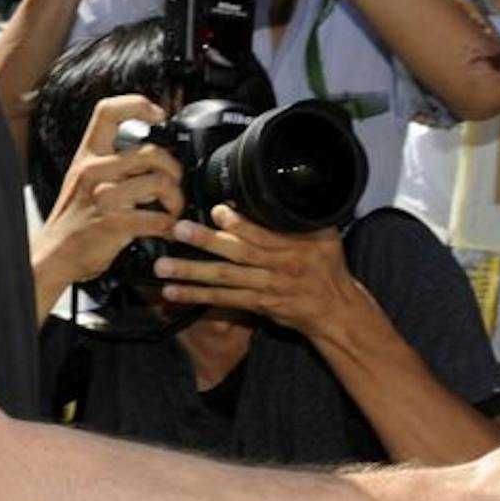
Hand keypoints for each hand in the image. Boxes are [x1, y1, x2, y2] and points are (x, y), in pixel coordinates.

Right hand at [34, 95, 185, 290]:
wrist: (55, 254)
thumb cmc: (74, 219)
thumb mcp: (84, 178)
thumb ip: (111, 162)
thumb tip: (150, 152)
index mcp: (88, 155)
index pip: (108, 111)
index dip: (137, 104)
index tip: (158, 114)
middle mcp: (95, 171)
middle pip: (151, 151)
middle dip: (173, 169)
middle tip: (173, 184)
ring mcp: (105, 196)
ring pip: (160, 183)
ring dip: (176, 200)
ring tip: (171, 210)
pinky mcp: (115, 223)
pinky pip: (158, 219)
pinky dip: (170, 227)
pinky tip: (166, 230)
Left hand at [153, 204, 369, 338]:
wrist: (335, 311)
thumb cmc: (329, 269)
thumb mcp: (326, 235)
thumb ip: (302, 216)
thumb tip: (282, 190)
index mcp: (296, 247)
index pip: (264, 234)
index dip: (240, 224)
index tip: (217, 210)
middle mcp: (279, 268)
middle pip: (238, 254)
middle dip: (206, 242)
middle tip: (178, 230)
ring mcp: (266, 288)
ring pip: (225, 279)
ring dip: (192, 272)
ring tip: (164, 267)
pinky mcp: (257, 305)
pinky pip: (224, 300)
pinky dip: (198, 296)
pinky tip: (175, 291)